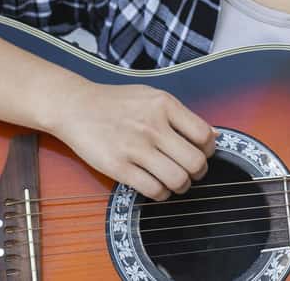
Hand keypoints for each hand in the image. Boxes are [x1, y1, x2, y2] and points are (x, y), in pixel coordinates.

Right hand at [48, 81, 217, 200]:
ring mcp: (135, 147)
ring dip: (181, 186)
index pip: (203, 135)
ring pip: (177, 179)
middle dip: (198, 172)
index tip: (200, 154)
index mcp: (164, 104)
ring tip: (174, 181)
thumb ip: (182, 115)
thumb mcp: (152, 97)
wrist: (75, 106)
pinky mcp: (118, 167)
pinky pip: (153, 190)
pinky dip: (161, 193)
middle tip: (190, 172)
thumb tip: (214, 135)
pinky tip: (156, 186)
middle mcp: (152, 125)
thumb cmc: (116, 102)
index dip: (208, 150)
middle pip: (195, 162)